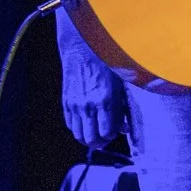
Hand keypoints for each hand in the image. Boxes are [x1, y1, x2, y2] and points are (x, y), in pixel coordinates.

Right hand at [57, 15, 122, 147]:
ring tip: (95, 133)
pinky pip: (70, 124)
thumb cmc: (107, 65)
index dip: (113, 135)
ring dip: (88, 138)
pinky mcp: (66, 102)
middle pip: (92, 139)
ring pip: (79, 135)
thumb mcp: (120, 85)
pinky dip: (78, 128)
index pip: (108, 133)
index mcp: (106, 100)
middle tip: (106, 135)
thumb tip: (123, 128)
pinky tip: (85, 123)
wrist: (82, 49)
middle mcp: (89, 105)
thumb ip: (122, 108)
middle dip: (101, 141)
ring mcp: (76, 104)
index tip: (116, 130)